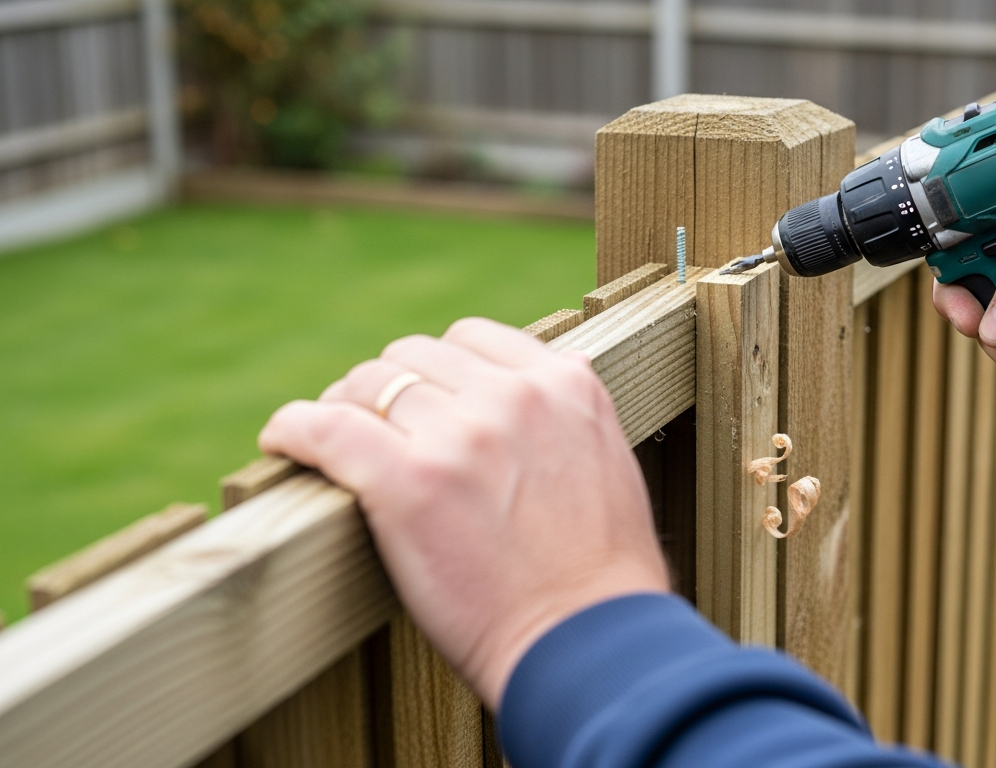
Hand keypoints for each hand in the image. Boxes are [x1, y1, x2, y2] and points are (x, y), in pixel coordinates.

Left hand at [258, 319, 669, 709]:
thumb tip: (556, 369)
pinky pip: (325, 428)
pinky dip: (294, 430)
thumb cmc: (600, 573)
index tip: (421, 399)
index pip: (473, 340)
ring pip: (368, 384)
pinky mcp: (407, 481)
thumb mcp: (608, 460)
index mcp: (565, 384)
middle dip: (389, 389)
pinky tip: (282, 442)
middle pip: (414, 357)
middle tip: (372, 428)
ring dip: (344, 407)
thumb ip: (571, 412)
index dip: (438, 370)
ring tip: (330, 442)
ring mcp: (459, 436)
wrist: (589, 640)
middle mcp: (513, 396)